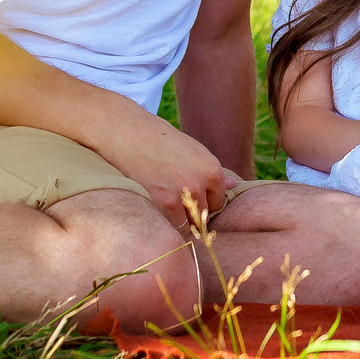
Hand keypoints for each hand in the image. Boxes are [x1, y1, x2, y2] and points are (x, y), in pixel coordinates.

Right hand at [99, 117, 236, 232]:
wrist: (127, 132)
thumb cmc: (157, 139)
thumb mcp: (191, 149)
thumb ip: (209, 172)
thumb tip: (232, 185)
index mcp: (212, 169)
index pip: (218, 202)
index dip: (204, 203)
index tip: (191, 199)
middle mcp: (202, 183)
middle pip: (204, 215)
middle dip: (192, 213)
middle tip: (174, 202)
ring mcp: (183, 195)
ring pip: (189, 223)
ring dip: (178, 218)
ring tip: (163, 203)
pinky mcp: (164, 203)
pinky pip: (172, 225)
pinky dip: (165, 220)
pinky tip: (155, 206)